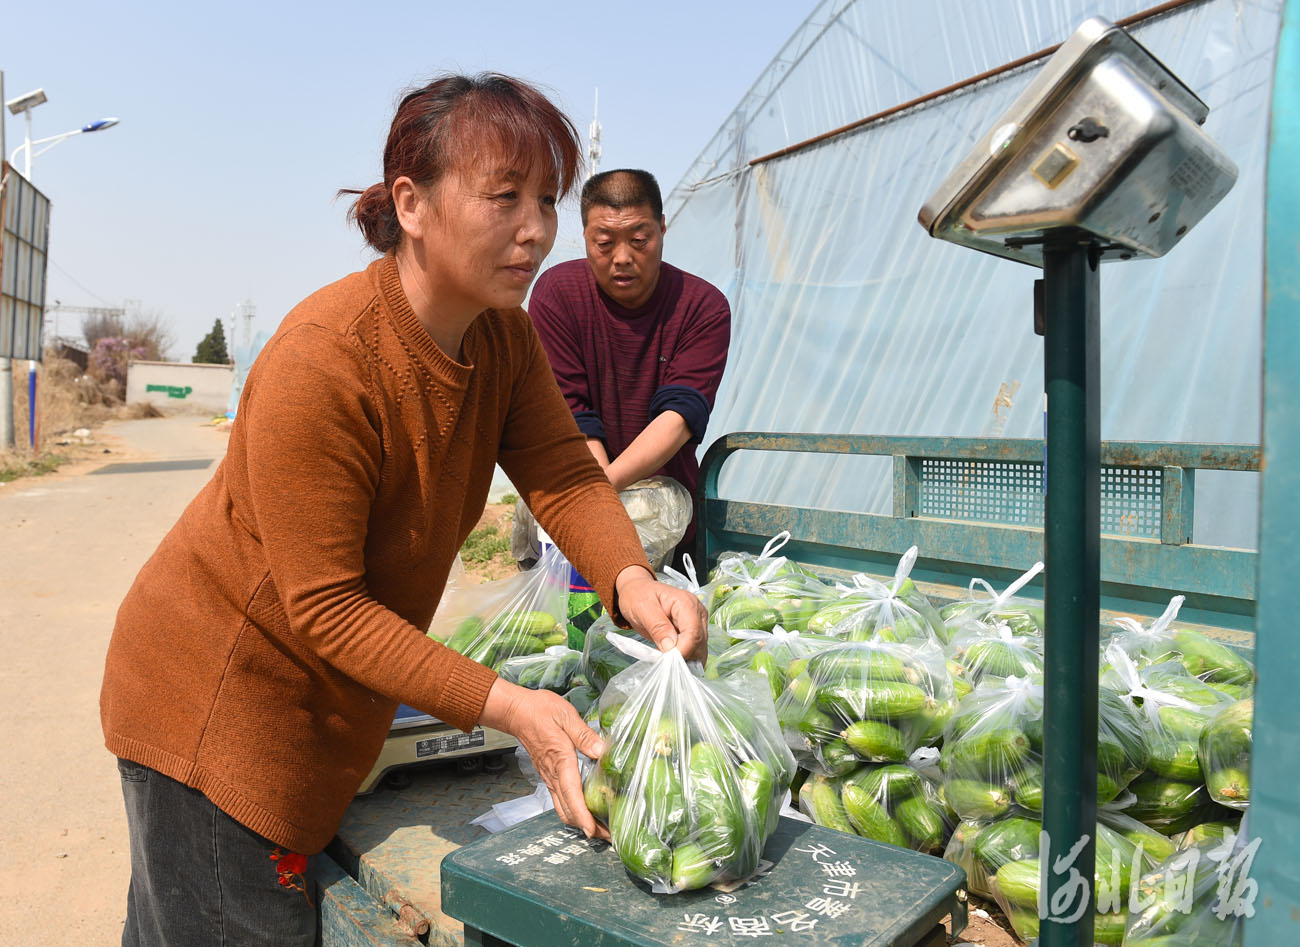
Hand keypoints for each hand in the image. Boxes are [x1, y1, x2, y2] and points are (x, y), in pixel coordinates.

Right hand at [478, 678, 609, 838]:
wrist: (516, 712)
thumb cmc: (540, 711)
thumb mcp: (566, 715)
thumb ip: (584, 734)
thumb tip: (602, 750)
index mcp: (560, 759)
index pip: (571, 793)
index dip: (582, 815)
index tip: (592, 832)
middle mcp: (553, 774)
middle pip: (568, 808)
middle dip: (587, 826)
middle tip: (608, 837)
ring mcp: (549, 777)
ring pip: (562, 807)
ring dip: (580, 821)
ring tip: (599, 829)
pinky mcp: (548, 775)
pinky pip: (559, 800)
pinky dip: (572, 811)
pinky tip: (584, 812)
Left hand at [614, 566, 707, 662]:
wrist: (638, 590)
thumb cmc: (638, 596)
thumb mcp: (642, 608)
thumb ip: (657, 626)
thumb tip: (670, 647)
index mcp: (686, 603)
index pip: (693, 632)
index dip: (683, 650)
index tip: (667, 661)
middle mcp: (697, 612)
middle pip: (699, 642)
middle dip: (684, 656)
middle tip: (664, 663)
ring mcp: (698, 622)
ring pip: (700, 649)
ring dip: (685, 659)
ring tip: (666, 660)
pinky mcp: (694, 631)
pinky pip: (695, 649)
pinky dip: (685, 657)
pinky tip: (671, 658)